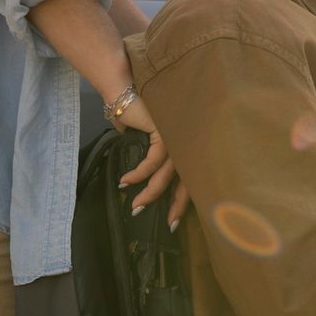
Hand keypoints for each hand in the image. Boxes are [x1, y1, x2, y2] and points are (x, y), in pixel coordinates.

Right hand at [114, 98, 187, 227]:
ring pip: (167, 174)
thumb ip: (150, 158)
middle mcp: (186, 142)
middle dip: (177, 205)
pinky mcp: (164, 132)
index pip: (191, 178)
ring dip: (150, 192)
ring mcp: (178, 137)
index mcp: (185, 146)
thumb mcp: (144, 141)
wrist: (125, 91)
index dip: (184, 201)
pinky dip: (139, 173)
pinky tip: (126, 182)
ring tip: (134, 206)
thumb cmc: (134, 114)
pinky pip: (153, 161)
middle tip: (168, 225)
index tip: (174, 221)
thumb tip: (145, 178)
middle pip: (188, 180)